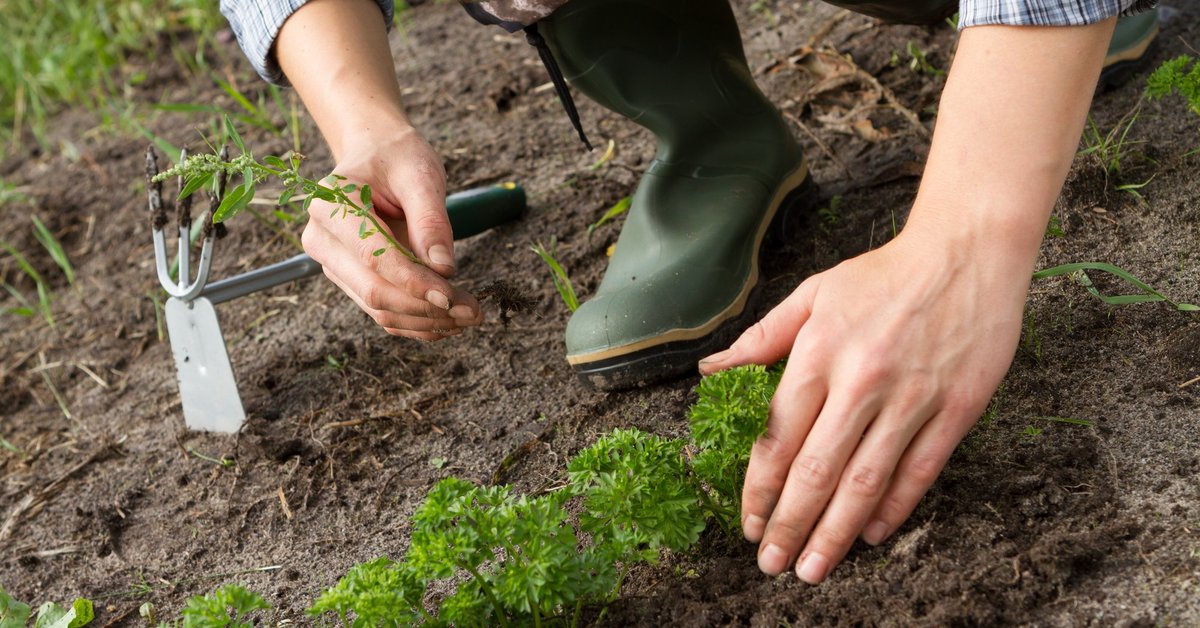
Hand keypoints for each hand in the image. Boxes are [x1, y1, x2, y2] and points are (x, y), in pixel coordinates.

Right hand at [301, 128, 482, 339]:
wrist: (376, 154)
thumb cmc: (396, 157)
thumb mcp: (420, 176)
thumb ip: (431, 220)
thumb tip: (444, 269)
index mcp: (330, 204)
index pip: (373, 255)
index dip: (413, 280)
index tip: (451, 295)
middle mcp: (322, 238)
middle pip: (373, 289)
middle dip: (424, 306)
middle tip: (472, 311)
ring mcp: (333, 263)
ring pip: (377, 307)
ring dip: (424, 320)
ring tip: (468, 316)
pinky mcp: (349, 278)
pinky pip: (380, 309)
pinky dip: (415, 321)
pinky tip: (448, 321)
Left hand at [699, 232, 1028, 582]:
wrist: (966, 251)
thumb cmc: (883, 274)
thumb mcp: (813, 294)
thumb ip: (761, 339)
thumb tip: (711, 372)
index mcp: (818, 353)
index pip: (777, 437)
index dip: (758, 488)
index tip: (747, 523)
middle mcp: (861, 380)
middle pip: (816, 470)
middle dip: (789, 524)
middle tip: (772, 564)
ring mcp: (912, 397)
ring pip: (865, 482)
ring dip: (835, 533)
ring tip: (814, 568)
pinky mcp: (957, 408)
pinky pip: (919, 470)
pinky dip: (894, 507)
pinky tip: (872, 534)